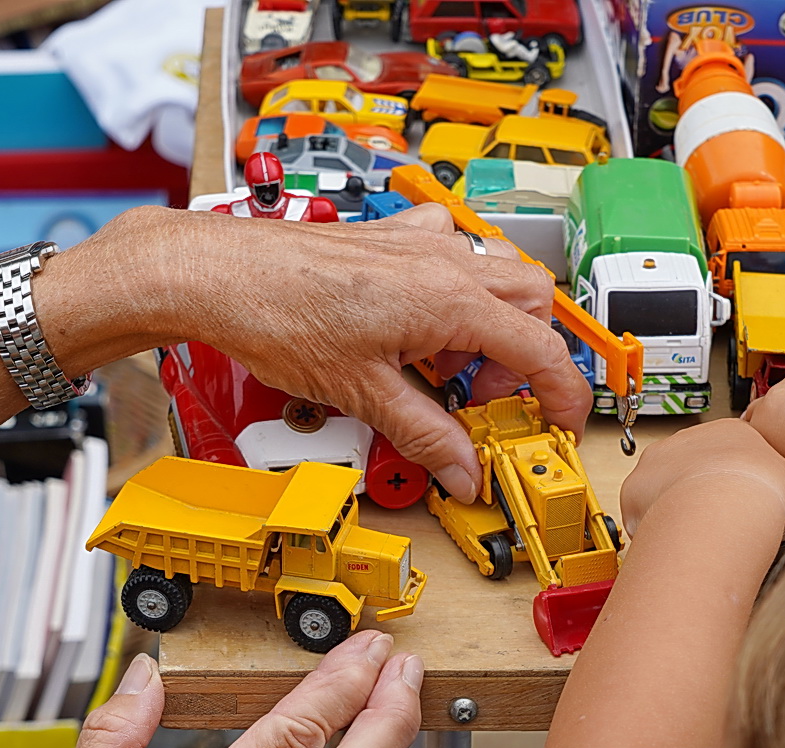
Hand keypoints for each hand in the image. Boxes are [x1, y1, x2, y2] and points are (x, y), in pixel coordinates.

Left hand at [51, 204, 589, 504]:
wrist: (222, 275)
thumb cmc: (279, 317)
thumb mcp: (364, 396)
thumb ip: (425, 436)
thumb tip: (463, 472)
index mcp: (451, 300)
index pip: (542, 350)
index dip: (562, 395)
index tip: (561, 423)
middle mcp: (445, 261)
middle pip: (532, 306)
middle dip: (524, 359)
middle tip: (485, 401)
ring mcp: (420, 242)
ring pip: (496, 277)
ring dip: (491, 327)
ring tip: (445, 369)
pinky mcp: (392, 237)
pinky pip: (452, 254)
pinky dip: (454, 293)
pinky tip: (418, 323)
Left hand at [620, 419, 784, 542]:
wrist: (726, 509)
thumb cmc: (765, 496)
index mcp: (734, 431)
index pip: (735, 453)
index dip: (741, 482)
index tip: (744, 503)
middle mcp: (692, 438)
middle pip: (696, 467)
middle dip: (706, 493)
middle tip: (720, 523)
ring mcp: (660, 460)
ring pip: (665, 485)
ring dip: (677, 507)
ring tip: (696, 535)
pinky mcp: (636, 485)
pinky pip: (640, 508)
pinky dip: (653, 525)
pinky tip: (674, 538)